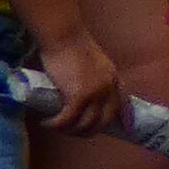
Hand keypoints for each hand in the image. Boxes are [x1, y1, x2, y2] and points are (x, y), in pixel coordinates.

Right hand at [30, 24, 119, 138]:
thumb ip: (93, 78)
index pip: (122, 105)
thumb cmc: (73, 46)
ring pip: (85, 125)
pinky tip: (46, 122)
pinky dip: (55, 124)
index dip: (121, 119)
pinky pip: (67, 120)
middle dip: (88, 131)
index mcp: (113, 78)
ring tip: (56, 126)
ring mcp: (95, 93)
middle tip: (71, 131)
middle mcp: (109, 87)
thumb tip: (82, 95)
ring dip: (69, 130)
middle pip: (103, 120)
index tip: (122, 130)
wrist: (65, 36)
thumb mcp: (92, 64)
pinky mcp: (78, 96)